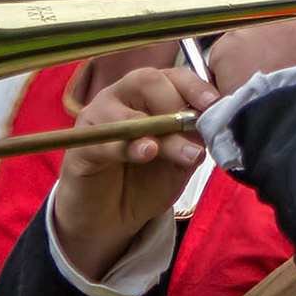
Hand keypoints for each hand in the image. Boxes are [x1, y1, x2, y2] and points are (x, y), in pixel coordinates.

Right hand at [51, 66, 219, 280]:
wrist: (109, 218)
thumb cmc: (145, 181)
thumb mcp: (179, 163)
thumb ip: (194, 142)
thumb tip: (214, 125)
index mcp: (148, 95)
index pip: (173, 76)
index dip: (196, 86)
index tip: (215, 104)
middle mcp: (120, 97)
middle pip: (147, 81)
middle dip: (176, 104)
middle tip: (196, 132)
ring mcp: (96, 118)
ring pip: (128, 112)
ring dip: (161, 132)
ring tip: (184, 153)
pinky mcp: (80, 146)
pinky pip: (104, 141)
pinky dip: (128, 146)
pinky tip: (147, 152)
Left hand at [207, 0, 295, 120]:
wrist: (294, 135)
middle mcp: (280, 16)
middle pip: (271, 8)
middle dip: (271, 27)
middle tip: (275, 54)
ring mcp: (247, 31)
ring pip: (244, 32)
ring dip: (249, 51)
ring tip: (260, 82)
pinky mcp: (223, 51)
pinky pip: (221, 55)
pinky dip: (228, 70)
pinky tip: (243, 91)